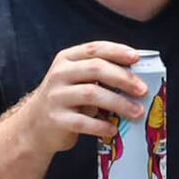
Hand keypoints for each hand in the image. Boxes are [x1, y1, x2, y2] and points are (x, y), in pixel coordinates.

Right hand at [19, 40, 146, 158]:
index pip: (95, 49)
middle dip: (123, 78)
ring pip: (92, 94)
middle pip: (96, 69)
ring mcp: (55, 96)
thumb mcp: (78, 79)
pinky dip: (101, 126)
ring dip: (119, 103)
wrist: (35, 125)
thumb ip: (100, 74)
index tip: (136, 57)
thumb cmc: (67, 99)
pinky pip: (83, 121)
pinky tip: (114, 130)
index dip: (117, 51)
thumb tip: (139, 78)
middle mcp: (59, 74)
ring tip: (137, 112)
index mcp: (67, 59)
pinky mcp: (55, 119)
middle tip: (143, 90)